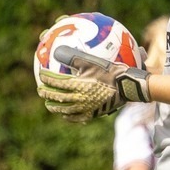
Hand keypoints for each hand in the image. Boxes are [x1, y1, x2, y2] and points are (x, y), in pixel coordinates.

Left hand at [37, 46, 151, 122]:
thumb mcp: (92, 61)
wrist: (128, 87)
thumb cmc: (111, 71)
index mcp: (77, 85)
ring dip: (55, 107)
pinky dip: (69, 117)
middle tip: (40, 90)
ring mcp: (85, 108)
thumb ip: (74, 57)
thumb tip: (57, 51)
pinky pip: (78, 118)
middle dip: (47, 94)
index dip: (47, 78)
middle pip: (57, 97)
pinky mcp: (93, 114)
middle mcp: (78, 98)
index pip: (56, 82)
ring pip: (65, 109)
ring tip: (49, 105)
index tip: (41, 74)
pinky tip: (66, 115)